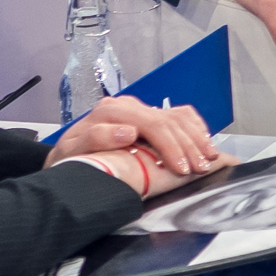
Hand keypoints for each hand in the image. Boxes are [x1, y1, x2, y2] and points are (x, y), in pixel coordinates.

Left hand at [49, 94, 224, 192]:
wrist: (65, 158)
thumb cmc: (69, 159)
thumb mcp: (72, 152)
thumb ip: (96, 139)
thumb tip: (129, 132)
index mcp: (111, 111)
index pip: (152, 125)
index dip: (171, 147)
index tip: (181, 170)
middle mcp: (128, 106)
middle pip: (169, 121)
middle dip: (189, 146)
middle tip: (201, 168)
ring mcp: (140, 109)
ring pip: (178, 117)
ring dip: (197, 138)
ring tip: (209, 159)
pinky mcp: (148, 115)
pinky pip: (179, 114)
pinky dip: (196, 128)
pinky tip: (205, 143)